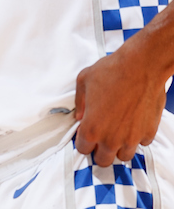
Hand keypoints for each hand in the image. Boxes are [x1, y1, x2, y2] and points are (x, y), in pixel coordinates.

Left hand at [74, 42, 165, 166]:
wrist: (141, 67)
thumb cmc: (110, 72)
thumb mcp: (83, 82)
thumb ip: (79, 102)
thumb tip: (79, 115)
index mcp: (92, 128)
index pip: (82, 149)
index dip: (82, 142)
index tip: (84, 134)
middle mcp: (112, 138)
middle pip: (103, 160)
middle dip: (98, 151)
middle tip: (99, 138)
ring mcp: (132, 138)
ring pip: (123, 156)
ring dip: (118, 148)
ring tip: (115, 132)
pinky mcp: (149, 133)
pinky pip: (140, 143)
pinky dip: (136, 137)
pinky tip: (132, 123)